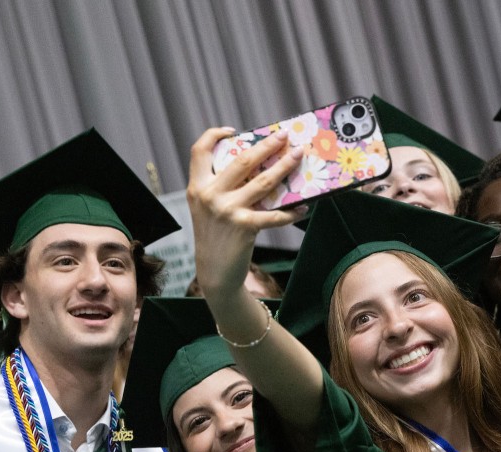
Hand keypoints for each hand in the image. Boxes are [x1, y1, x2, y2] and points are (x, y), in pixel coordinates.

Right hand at [186, 127, 305, 301]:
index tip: (232, 130)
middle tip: (284, 135)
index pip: (199, 150)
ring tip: (299, 156)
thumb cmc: (215, 237)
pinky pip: (274, 215)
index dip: (214, 134)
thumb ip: (221, 189)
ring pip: (263, 181)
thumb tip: (257, 167)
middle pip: (242, 160)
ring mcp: (227, 211)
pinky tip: (303, 208)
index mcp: (197, 187)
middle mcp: (209, 195)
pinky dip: (291, 212)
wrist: (214, 273)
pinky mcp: (244, 227)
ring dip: (284, 166)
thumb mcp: (208, 209)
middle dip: (267, 145)